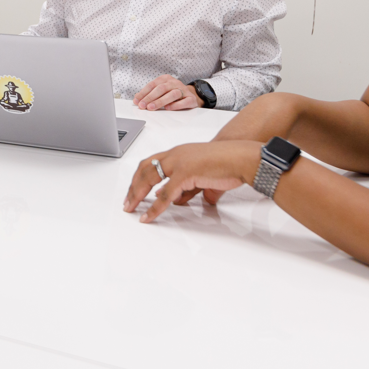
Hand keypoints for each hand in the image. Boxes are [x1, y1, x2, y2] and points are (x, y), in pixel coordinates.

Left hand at [122, 140, 262, 222]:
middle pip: (145, 169)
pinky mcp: (185, 173)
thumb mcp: (202, 177)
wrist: (241, 158)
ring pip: (149, 179)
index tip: (133, 190)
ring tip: (130, 208)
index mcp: (179, 153)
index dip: (140, 177)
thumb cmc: (227, 165)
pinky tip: (147, 216)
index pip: (151, 162)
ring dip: (137, 195)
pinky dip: (154, 207)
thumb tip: (178, 200)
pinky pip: (165, 194)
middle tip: (127, 202)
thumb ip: (188, 187)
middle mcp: (175, 155)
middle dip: (133, 186)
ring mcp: (179, 163)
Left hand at [133, 75, 200, 110]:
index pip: (152, 84)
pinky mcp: (191, 98)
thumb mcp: (161, 91)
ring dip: (160, 101)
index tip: (137, 101)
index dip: (143, 93)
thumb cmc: (172, 93)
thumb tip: (137, 99)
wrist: (190, 95)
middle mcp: (175, 82)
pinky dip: (176, 105)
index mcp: (166, 79)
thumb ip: (150, 94)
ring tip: (152, 107)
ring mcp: (184, 90)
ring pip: (173, 94)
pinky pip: (184, 101)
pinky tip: (168, 108)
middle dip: (150, 97)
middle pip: (161, 88)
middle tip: (143, 105)